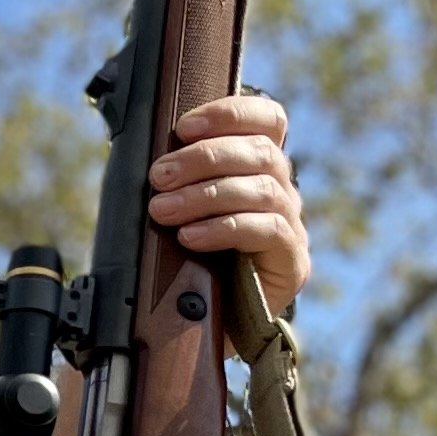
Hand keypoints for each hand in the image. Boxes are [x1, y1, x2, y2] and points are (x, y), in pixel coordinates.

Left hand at [147, 89, 308, 332]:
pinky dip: (224, 229)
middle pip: (260, 153)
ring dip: (205, 195)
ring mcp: (292, 223)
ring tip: (162, 210)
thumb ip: (175, 178)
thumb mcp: (180, 209)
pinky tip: (191, 237)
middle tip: (158, 176)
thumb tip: (144, 155)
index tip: (184, 125)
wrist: (208, 322)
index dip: (231, 113)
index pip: (268, 120)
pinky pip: (267, 231)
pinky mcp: (292, 259)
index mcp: (259, 165)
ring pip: (262, 190)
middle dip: (203, 158)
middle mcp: (282, 189)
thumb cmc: (190, 258)